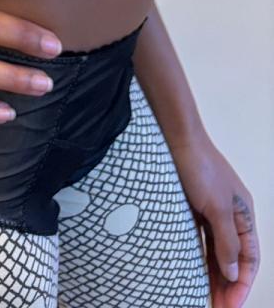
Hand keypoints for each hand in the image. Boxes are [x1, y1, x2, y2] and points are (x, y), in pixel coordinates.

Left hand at [167, 130, 259, 306]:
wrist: (175, 135)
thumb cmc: (199, 165)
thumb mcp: (216, 206)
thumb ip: (226, 240)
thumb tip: (232, 271)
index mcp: (244, 214)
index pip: (249, 259)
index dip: (242, 284)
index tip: (230, 306)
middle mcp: (231, 214)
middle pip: (234, 258)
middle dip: (227, 285)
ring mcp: (212, 210)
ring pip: (217, 251)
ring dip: (213, 275)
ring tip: (205, 298)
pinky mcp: (193, 207)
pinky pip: (201, 240)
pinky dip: (200, 258)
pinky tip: (193, 272)